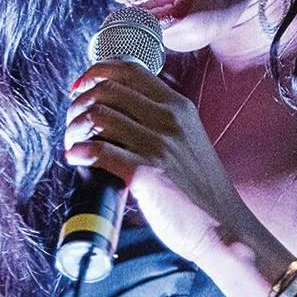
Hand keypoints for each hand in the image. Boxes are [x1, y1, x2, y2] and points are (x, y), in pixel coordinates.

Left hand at [65, 60, 252, 261]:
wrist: (223, 226)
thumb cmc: (200, 189)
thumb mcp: (188, 139)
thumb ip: (160, 120)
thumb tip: (116, 112)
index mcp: (178, 107)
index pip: (129, 69)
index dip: (97, 72)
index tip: (81, 86)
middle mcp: (168, 120)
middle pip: (107, 90)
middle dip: (79, 103)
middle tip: (72, 122)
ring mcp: (158, 145)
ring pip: (98, 116)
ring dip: (75, 128)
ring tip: (73, 142)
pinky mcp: (147, 174)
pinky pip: (100, 151)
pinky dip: (80, 152)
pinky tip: (76, 158)